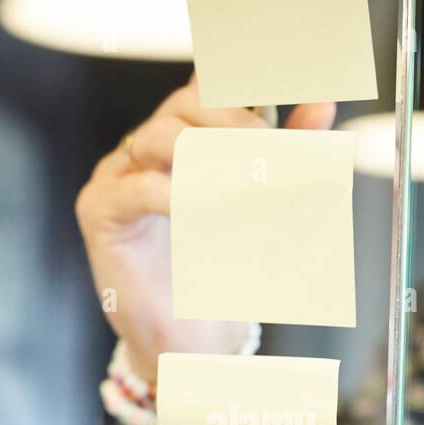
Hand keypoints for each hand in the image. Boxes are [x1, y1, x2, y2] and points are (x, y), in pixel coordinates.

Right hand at [75, 75, 335, 382]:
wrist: (187, 341)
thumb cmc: (221, 276)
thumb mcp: (266, 206)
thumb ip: (288, 153)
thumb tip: (323, 106)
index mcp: (184, 138)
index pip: (209, 86)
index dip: (241, 83)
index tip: (285, 99)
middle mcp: (147, 147)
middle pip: (187, 102)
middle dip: (235, 120)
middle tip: (271, 150)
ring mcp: (118, 174)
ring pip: (161, 135)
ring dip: (211, 157)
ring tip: (245, 183)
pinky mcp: (100, 210)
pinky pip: (138, 188)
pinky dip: (178, 197)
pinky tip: (203, 215)